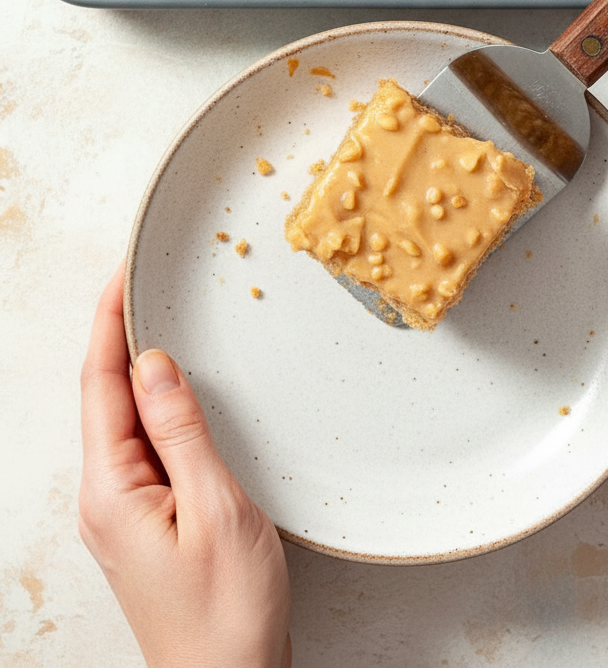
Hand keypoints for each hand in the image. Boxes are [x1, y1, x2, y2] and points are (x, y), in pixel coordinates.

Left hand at [79, 263, 291, 667]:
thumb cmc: (227, 613)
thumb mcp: (216, 509)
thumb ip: (181, 431)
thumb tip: (153, 363)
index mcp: (113, 492)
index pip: (101, 385)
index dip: (109, 323)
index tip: (122, 273)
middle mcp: (106, 500)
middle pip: (105, 398)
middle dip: (120, 336)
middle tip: (144, 281)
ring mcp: (123, 514)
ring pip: (124, 422)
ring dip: (139, 370)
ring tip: (161, 320)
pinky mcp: (146, 524)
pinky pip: (143, 448)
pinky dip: (157, 408)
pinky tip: (179, 395)